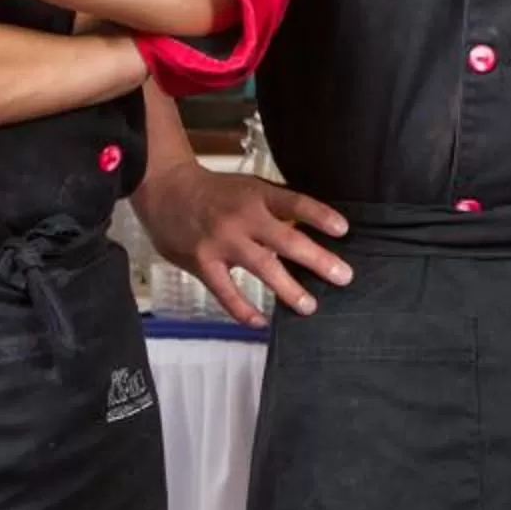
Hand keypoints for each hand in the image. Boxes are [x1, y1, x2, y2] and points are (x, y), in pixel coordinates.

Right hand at [135, 159, 351, 324]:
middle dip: (317, 259)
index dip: (320, 216)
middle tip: (343, 276)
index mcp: (258, 196)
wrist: (166, 190)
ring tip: (309, 306)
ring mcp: (222, 241)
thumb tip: (312, 227)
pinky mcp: (202, 262)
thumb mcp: (249, 188)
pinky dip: (243, 309)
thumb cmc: (216, 192)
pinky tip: (260, 321)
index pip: (295, 203)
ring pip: (262, 267)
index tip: (344, 230)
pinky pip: (226, 291)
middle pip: (286, 240)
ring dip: (288, 288)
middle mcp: (243, 218)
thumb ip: (276, 207)